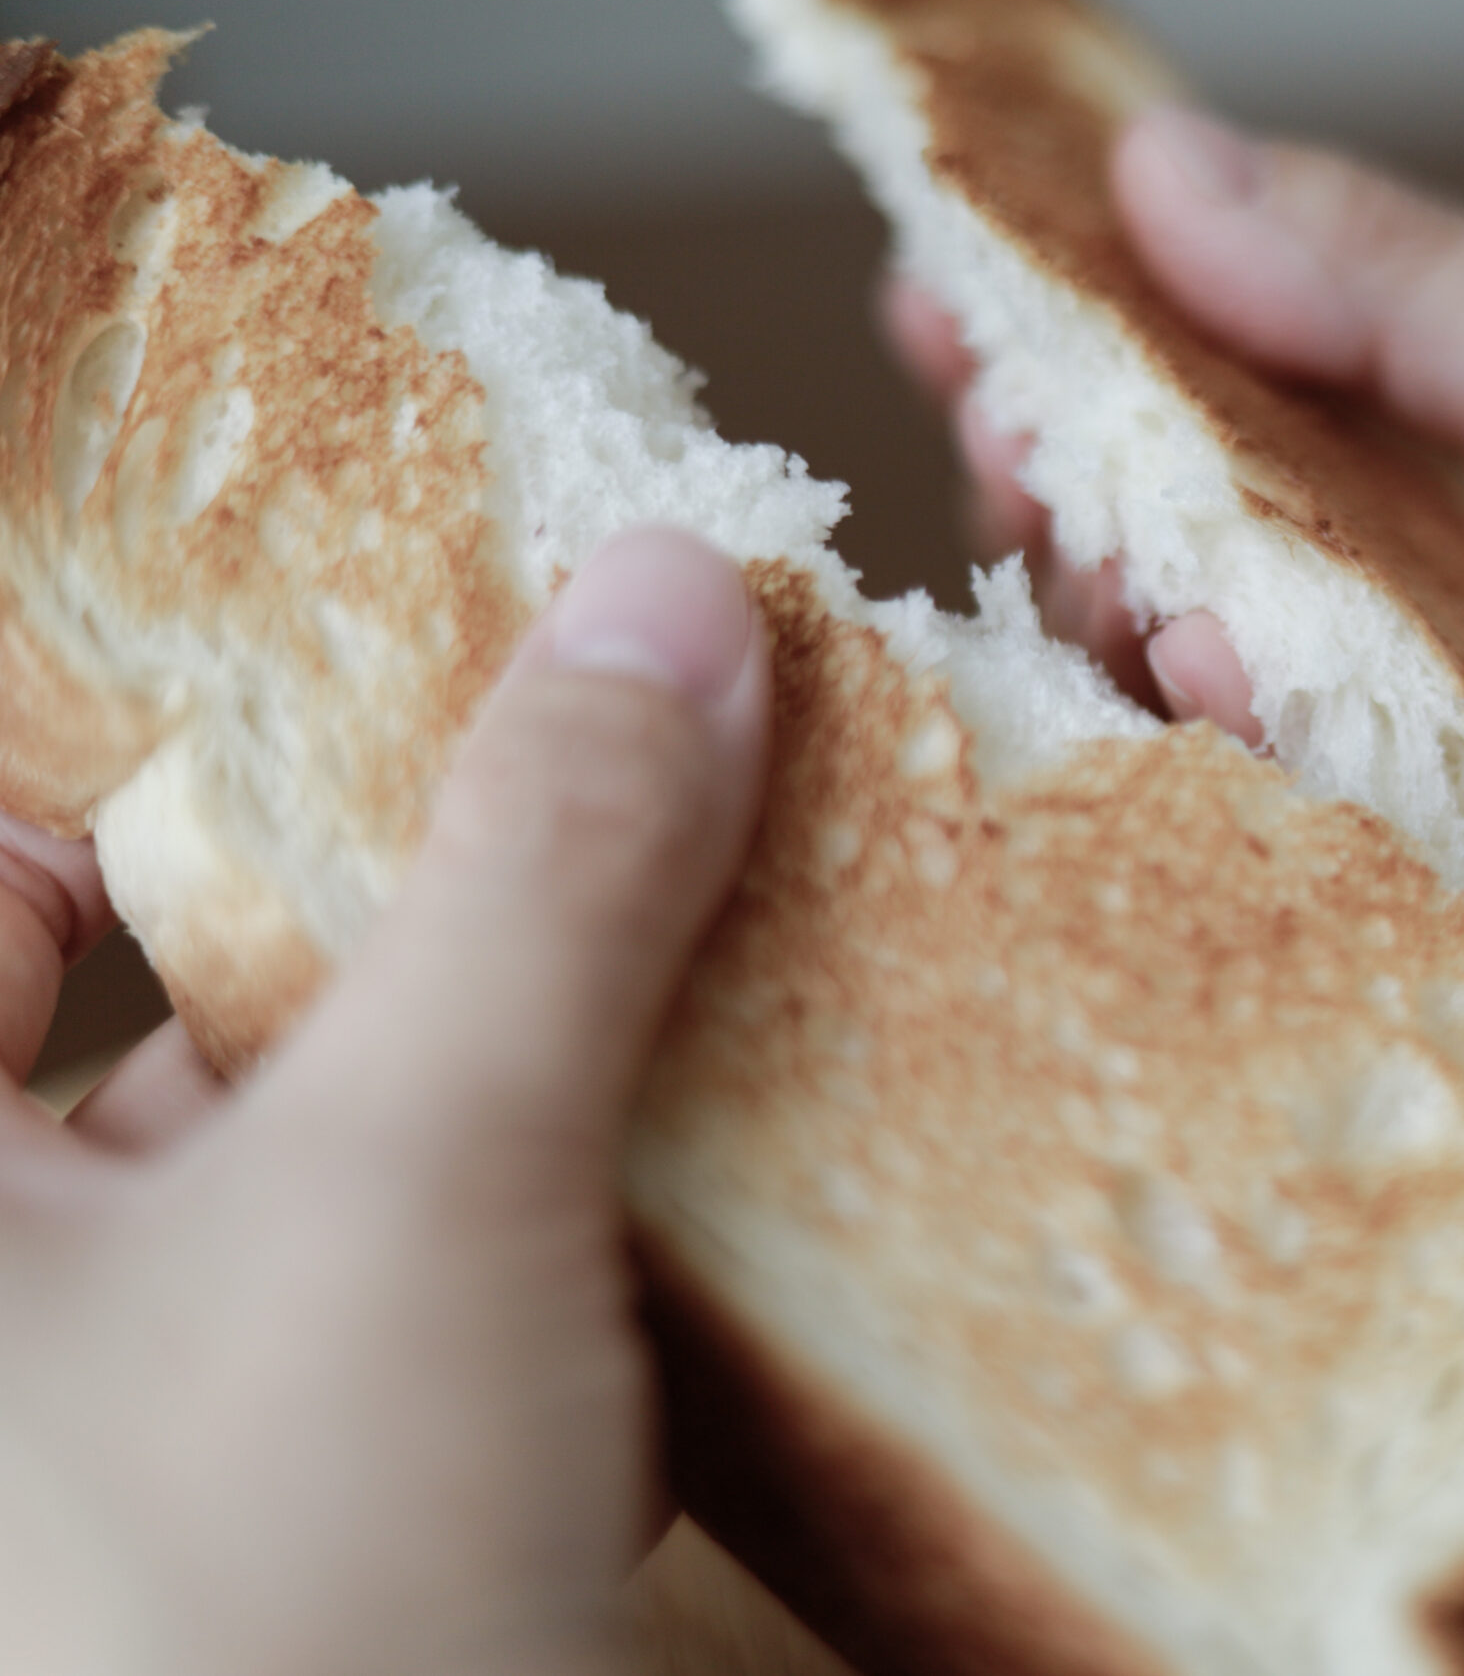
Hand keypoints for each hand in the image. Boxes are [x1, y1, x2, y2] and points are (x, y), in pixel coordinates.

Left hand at [0, 528, 769, 1675]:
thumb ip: (547, 874)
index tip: (395, 701)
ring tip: (650, 995)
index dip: (166, 757)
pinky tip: (635, 1247)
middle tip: (566, 826)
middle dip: (367, 924)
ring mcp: (90, 1439)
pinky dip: (486, 1261)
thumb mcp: (420, 1191)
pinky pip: (351, 1331)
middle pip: (136, 1013)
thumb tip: (673, 591)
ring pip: (268, 1182)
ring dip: (458, 1091)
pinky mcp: (233, 1541)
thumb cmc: (254, 1620)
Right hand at [894, 108, 1463, 1186]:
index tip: (946, 305)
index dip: (1081, 355)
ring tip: (1147, 592)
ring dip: (1166, 659)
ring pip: (1255, 741)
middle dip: (1085, 509)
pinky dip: (1273, 829)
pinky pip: (1357, 902)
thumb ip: (1415, 303)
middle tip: (1029, 454)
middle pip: (1203, 577)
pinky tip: (1217, 760)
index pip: (1232, 398)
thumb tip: (1160, 167)